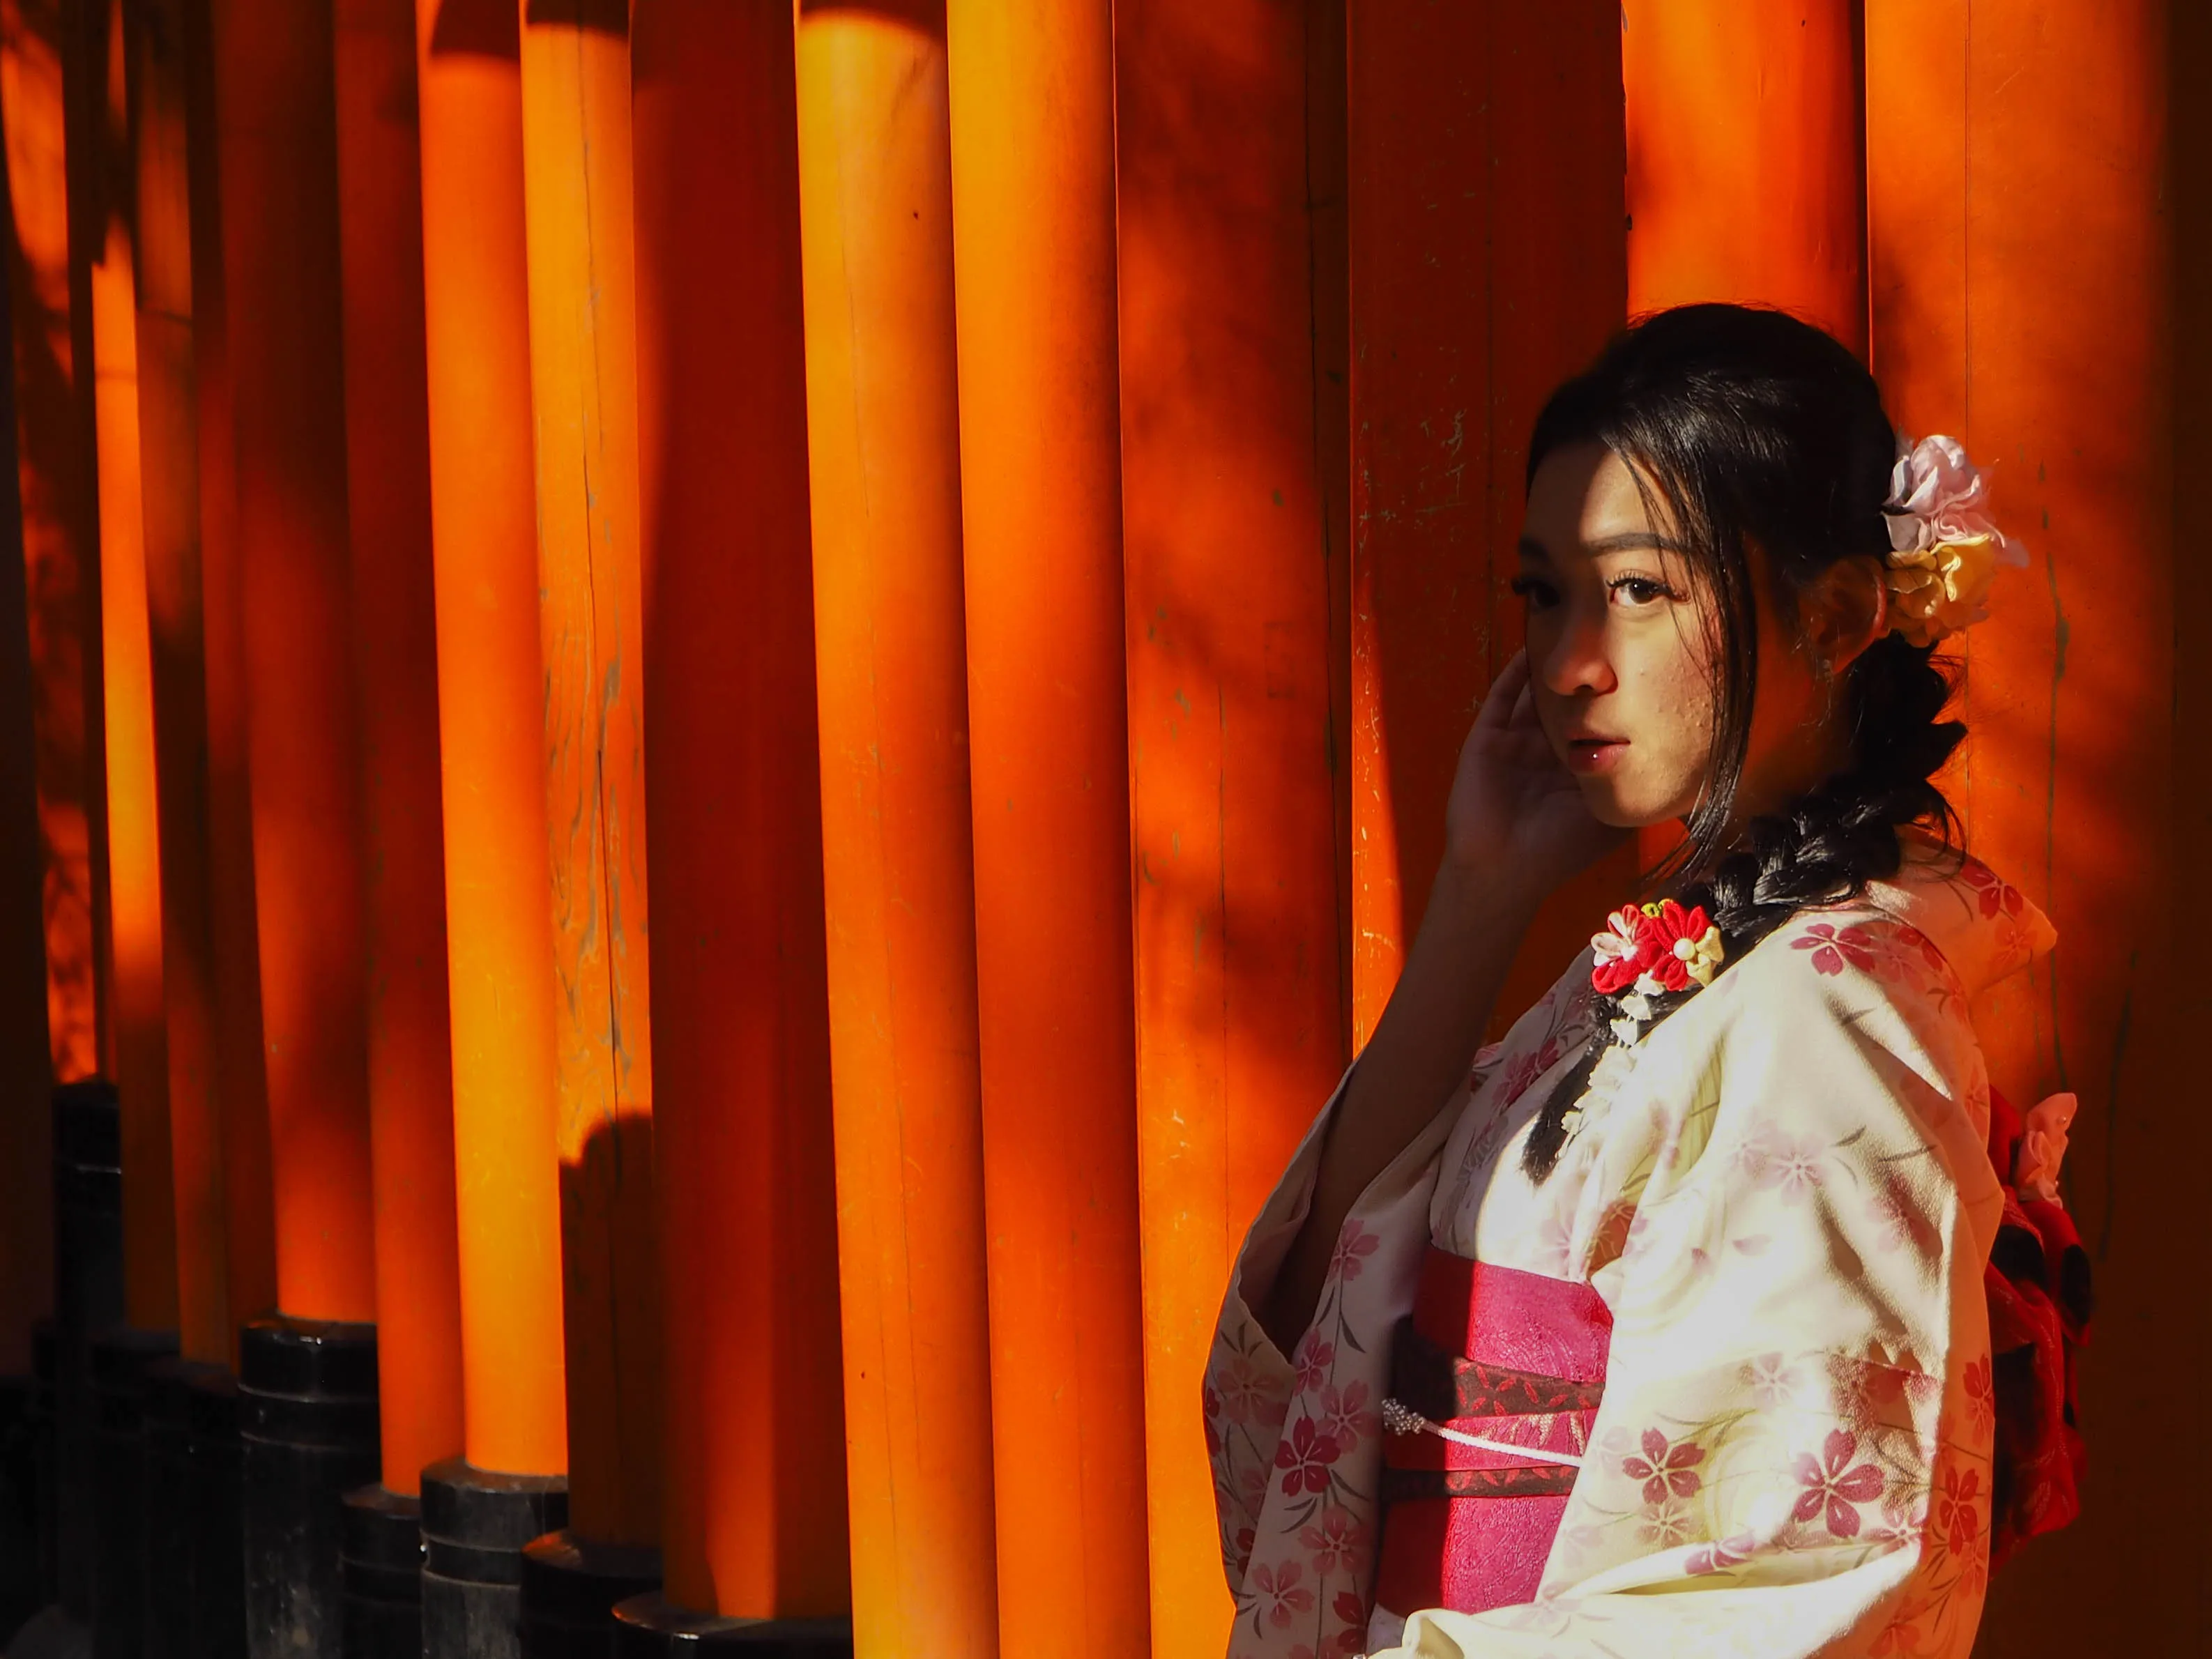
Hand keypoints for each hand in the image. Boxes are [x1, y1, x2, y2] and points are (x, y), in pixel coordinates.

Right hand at [1441, 650, 1627, 904]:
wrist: (1503, 871)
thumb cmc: (1559, 851)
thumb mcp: (1611, 818)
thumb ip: (1633, 787)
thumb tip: (1680, 765)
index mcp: (1575, 769)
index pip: (1596, 723)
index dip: (1613, 699)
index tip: (1638, 666)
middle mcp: (1546, 752)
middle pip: (1566, 703)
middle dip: (1583, 677)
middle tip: (1605, 636)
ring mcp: (1515, 743)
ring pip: (1534, 695)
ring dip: (1550, 669)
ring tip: (1569, 630)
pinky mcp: (1488, 738)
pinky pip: (1502, 698)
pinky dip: (1515, 673)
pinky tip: (1533, 648)